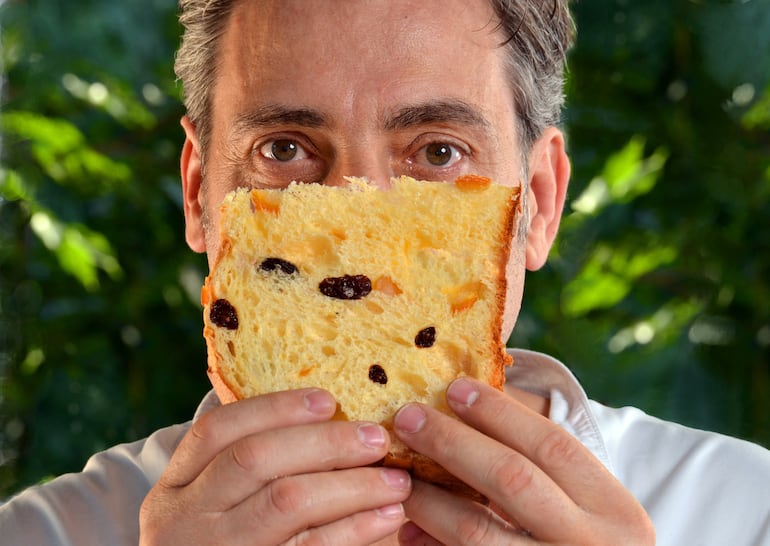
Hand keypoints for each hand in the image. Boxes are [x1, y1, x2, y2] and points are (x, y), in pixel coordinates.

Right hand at [139, 388, 410, 544]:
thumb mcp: (213, 503)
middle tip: (377, 437)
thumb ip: (252, 462)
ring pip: (287, 502)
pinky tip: (387, 516)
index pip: (217, 429)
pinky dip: (355, 528)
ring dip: (352, 485)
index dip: (274, 408)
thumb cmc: (228, 540)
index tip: (328, 399)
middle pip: (255, 459)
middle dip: (324, 442)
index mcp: (176, 486)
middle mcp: (188, 518)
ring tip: (396, 480)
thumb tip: (333, 416)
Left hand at [393, 378, 654, 544]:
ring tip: (399, 476)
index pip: (552, 446)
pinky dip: (431, 545)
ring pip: (476, 530)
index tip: (455, 388)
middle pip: (511, 479)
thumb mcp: (589, 513)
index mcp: (615, 512)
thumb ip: (543, 472)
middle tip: (408, 418)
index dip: (500, 413)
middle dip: (452, 443)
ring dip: (429, 499)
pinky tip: (409, 531)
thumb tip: (464, 414)